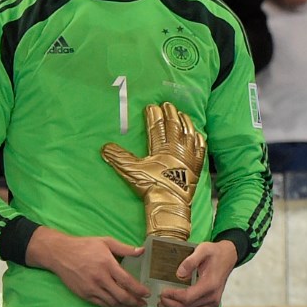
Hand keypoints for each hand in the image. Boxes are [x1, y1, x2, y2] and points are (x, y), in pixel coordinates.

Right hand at [25, 226, 149, 306]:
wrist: (60, 254)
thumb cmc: (85, 246)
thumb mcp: (106, 241)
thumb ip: (124, 248)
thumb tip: (142, 251)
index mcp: (107, 264)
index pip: (127, 281)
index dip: (138, 289)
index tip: (147, 293)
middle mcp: (100, 279)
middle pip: (121, 296)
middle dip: (135, 302)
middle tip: (144, 304)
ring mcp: (92, 288)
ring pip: (112, 303)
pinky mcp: (85, 295)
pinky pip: (102, 305)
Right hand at [101, 102, 206, 238]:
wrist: (169, 202)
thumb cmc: (151, 186)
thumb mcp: (131, 171)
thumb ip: (119, 157)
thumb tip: (105, 147)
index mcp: (161, 147)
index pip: (157, 127)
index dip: (154, 115)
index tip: (152, 106)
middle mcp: (176, 148)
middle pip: (174, 126)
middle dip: (170, 114)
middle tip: (168, 104)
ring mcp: (188, 156)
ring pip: (189, 134)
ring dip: (185, 122)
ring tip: (182, 114)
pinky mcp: (197, 166)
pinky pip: (201, 149)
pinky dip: (199, 140)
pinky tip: (198, 134)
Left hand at [158, 240, 237, 306]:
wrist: (228, 257)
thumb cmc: (214, 253)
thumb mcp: (203, 249)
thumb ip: (190, 261)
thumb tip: (179, 274)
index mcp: (210, 285)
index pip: (186, 298)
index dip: (172, 297)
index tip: (162, 291)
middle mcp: (212, 298)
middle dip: (170, 305)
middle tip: (160, 298)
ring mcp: (214, 304)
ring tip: (166, 303)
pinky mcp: (213, 306)